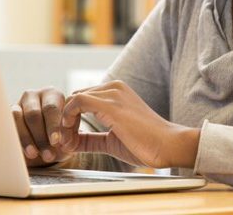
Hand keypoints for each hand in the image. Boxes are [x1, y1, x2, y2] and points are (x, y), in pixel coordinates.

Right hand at [11, 87, 80, 166]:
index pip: (51, 108)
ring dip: (27, 139)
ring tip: (34, 154)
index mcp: (53, 94)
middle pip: (33, 114)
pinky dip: (17, 139)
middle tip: (48, 155)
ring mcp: (19, 104)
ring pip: (18, 117)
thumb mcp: (68, 133)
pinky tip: (24, 152)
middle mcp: (35, 95)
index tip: (56, 142)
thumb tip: (62, 141)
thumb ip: (68, 134)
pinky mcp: (8, 114)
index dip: (53, 127)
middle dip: (41, 137)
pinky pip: (9, 124)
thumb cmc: (60, 135)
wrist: (47, 143)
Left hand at [63, 80, 199, 168]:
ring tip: (66, 144)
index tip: (69, 141)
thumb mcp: (112, 140)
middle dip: (65, 122)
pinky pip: (77, 102)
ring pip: (73, 99)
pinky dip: (67, 120)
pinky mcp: (110, 104)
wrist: (167, 145)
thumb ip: (93, 138)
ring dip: (64, 123)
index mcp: (116, 91)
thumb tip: (73, 143)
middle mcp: (113, 87)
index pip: (81, 99)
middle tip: (64, 143)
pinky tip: (70, 139)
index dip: (70, 120)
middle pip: (75, 98)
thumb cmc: (146, 143)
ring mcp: (112, 93)